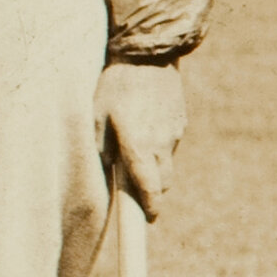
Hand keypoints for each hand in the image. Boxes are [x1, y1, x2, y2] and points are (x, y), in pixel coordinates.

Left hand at [98, 57, 186, 218]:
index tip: (149, 221)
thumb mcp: (96, 117)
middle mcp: (161, 143)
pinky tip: (144, 130)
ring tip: (135, 152)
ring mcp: (174, 132)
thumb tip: (107, 172)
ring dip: (154, 169)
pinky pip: (170, 145)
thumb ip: (101, 149)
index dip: (149, 208)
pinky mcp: (181, 122)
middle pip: (162, 184)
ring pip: (167, 165)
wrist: (148, 54)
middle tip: (137, 193)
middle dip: (152, 193)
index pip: (149, 188)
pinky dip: (159, 148)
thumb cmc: (114, 86)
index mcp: (138, 144)